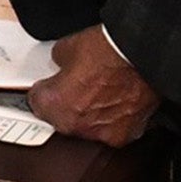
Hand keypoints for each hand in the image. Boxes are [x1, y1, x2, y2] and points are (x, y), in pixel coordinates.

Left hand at [25, 26, 158, 146]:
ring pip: (87, 126)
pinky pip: (112, 128)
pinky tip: (116, 99)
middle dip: (66, 104)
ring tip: (100, 90)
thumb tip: (61, 63)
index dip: (44, 90)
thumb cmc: (109, 51)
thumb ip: (57, 62)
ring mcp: (102, 133)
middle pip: (62, 118)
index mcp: (56, 104)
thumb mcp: (67, 47)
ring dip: (90, 113)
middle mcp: (77, 124)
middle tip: (76, 85)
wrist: (143, 56)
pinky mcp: (125, 135)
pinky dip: (112, 117)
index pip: (37, 103)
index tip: (48, 87)